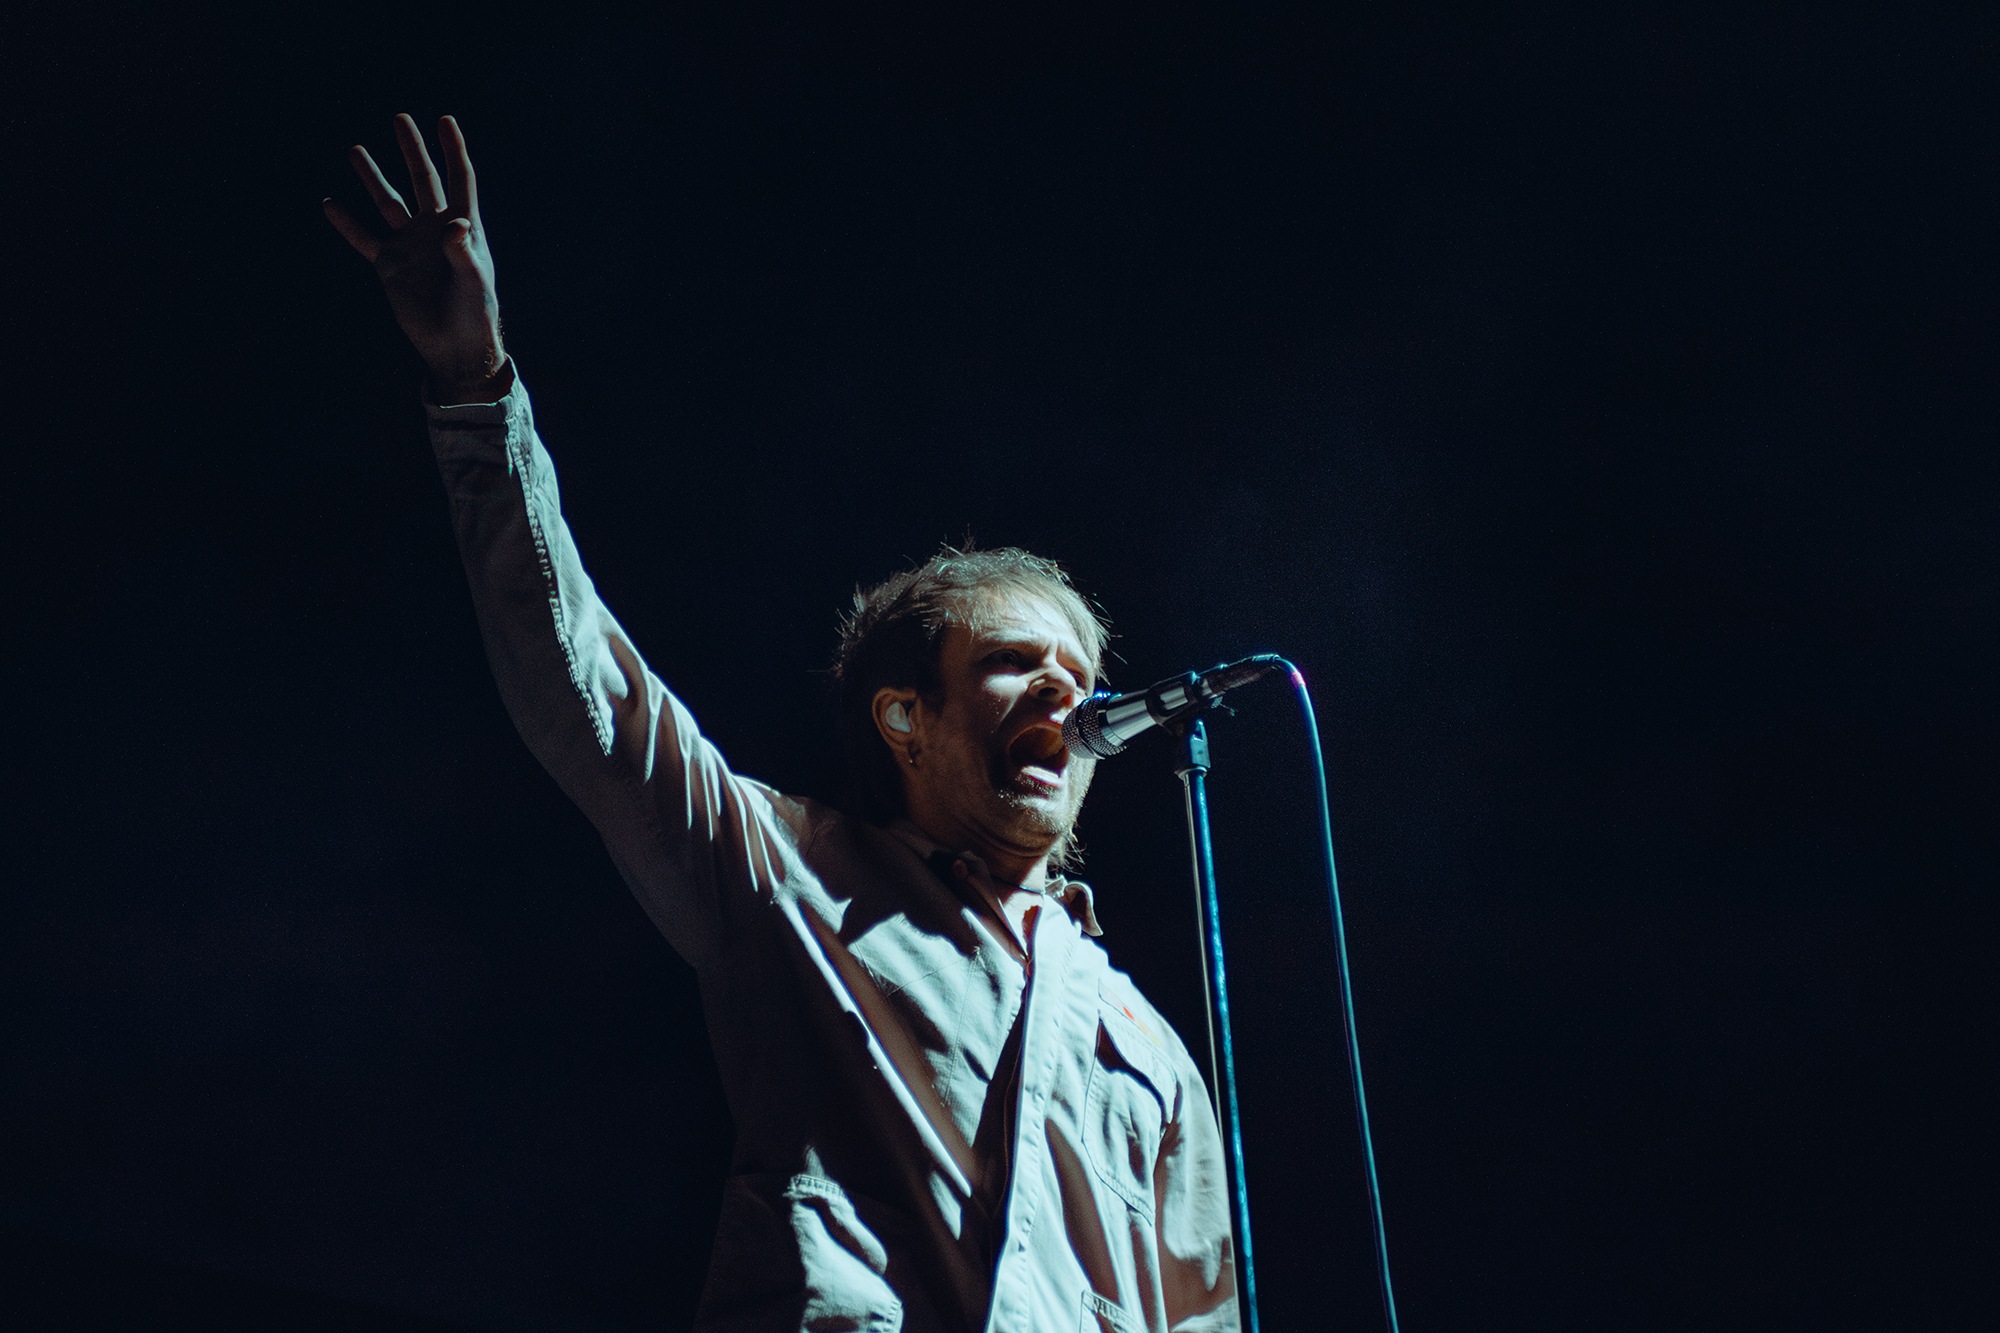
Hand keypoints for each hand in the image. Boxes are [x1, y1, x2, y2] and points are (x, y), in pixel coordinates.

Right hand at [324, 115, 509, 401]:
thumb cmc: (474, 314)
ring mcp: (411, 245)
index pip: (459, 179)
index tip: (445, 120)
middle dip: (412, 150)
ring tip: (354, 148)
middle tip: (400, 118)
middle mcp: (435, 229)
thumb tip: (454, 224)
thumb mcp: (473, 281)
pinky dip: (347, 223)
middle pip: (422, 180)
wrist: (454, 346)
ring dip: (373, 177)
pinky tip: (330, 203)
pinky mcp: (390, 266)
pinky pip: (364, 239)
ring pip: (388, 202)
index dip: (453, 150)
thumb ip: (463, 252)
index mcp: (463, 226)